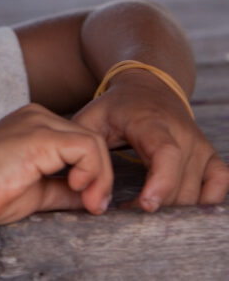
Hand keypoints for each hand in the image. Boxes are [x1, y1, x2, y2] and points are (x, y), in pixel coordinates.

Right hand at [0, 103, 112, 230]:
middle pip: (90, 139)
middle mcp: (36, 115)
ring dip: (100, 177)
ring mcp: (38, 122)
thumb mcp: (35, 191)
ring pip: (94, 142)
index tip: (87, 203)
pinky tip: (77, 188)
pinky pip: (87, 147)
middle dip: (100, 176)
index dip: (92, 172)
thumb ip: (63, 190)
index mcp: (32, 123)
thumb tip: (89, 198)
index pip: (78, 142)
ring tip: (89, 202)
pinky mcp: (41, 136)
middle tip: (93, 206)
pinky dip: (93, 172)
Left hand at [72, 69, 228, 211]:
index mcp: (151, 123)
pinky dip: (204, 200)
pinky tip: (179, 204)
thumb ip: (83, 151)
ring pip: (196, 190)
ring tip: (142, 204)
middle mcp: (182, 133)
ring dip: (171, 207)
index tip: (147, 205)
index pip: (167, 153)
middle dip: (156, 203)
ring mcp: (199, 144)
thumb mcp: (90, 119)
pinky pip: (220, 183)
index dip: (161, 182)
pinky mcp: (210, 153)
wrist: (148, 88)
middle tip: (127, 209)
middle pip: (182, 181)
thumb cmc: (115, 108)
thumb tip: (83, 189)